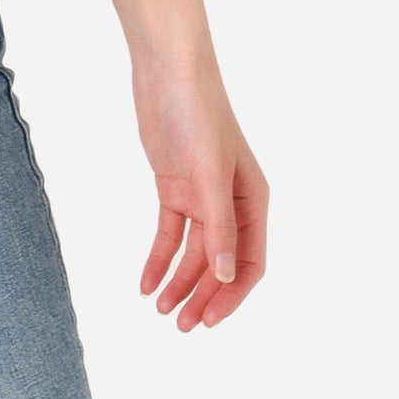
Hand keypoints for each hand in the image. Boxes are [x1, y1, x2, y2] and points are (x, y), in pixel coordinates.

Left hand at [132, 60, 267, 329]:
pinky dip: (159, 258)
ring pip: (193, 253)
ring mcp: (201, 196)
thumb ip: (219, 226)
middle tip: (181, 325)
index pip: (249, 262)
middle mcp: (230, 203)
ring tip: (161, 310)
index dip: (230, 295)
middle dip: (202, 295)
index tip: (207, 319)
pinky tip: (145, 282)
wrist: (167, 73)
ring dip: (178, 281)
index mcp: (253, 201)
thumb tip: (224, 276)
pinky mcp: (174, 187)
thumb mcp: (211, 174)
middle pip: (219, 263)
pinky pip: (169, 233)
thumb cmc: (199, 115)